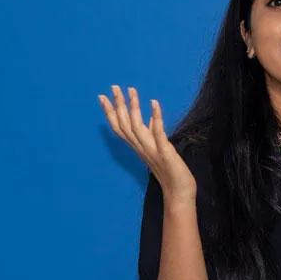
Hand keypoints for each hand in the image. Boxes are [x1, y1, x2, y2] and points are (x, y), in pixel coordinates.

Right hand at [98, 85, 196, 202]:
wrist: (178, 192)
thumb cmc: (170, 172)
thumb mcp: (157, 150)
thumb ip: (151, 136)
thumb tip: (149, 120)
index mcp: (138, 147)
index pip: (120, 128)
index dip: (110, 112)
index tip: (102, 97)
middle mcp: (141, 148)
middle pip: (124, 125)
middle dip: (118, 105)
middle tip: (113, 86)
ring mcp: (151, 150)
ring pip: (136, 127)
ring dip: (133, 107)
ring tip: (131, 90)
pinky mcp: (164, 152)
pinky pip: (158, 133)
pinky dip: (155, 118)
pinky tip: (154, 103)